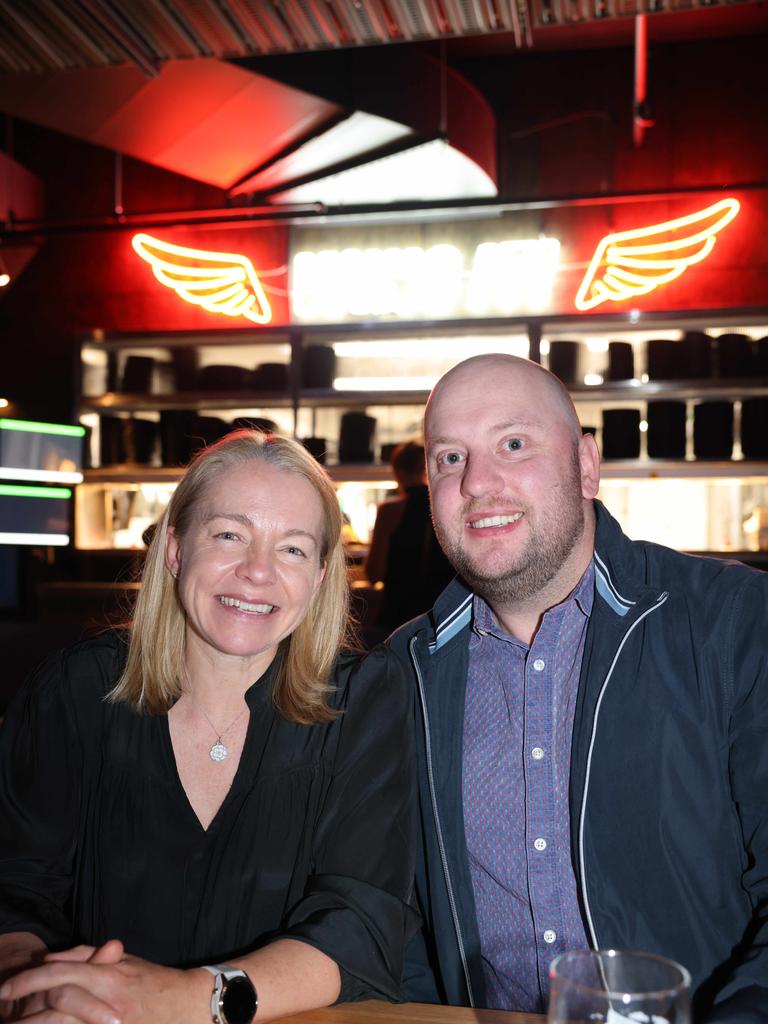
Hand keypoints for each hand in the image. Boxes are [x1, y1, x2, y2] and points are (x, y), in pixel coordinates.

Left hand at [0, 943, 205, 1023]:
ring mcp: (109, 1022)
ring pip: (63, 1022)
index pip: (59, 972)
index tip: (7, 987)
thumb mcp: (125, 962)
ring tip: (18, 1023)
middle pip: (56, 996)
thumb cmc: (155, 981)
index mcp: (107, 975)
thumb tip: (53, 957)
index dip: (29, 979)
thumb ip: (90, 957)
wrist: (188, 1005)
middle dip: (25, 1001)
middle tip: (3, 1005)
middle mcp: (105, 999)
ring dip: (38, 1022)